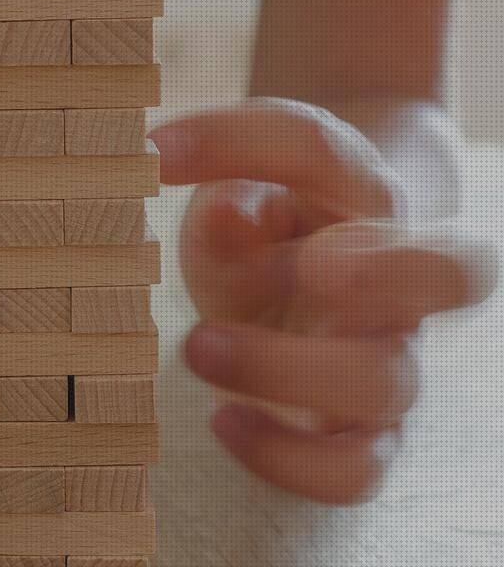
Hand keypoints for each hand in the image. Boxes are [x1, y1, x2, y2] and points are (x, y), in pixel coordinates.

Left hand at [150, 98, 495, 503]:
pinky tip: (224, 420)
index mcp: (364, 199)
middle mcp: (395, 282)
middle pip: (446, 274)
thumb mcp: (233, 190)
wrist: (303, 273)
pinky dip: (292, 458)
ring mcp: (385, 362)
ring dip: (286, 366)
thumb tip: (227, 215)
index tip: (168, 157)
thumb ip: (229, 185)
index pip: (328, 152)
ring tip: (198, 343)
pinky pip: (353, 469)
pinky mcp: (358, 433)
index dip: (248, 145)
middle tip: (307, 265)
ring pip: (386, 383)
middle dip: (379, 271)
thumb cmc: (264, 225)